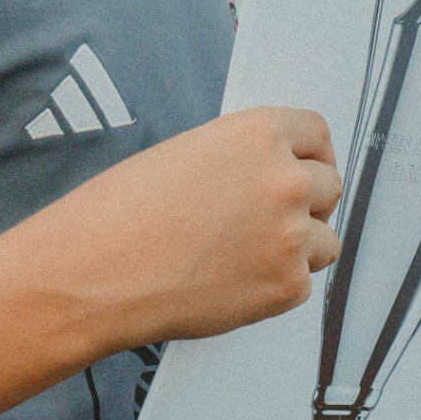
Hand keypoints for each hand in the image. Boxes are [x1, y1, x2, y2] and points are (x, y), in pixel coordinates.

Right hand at [14, 105, 339, 354]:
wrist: (92, 274)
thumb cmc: (119, 215)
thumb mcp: (185, 155)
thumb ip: (240, 160)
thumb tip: (270, 176)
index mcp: (257, 134)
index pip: (316, 133)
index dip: (307, 154)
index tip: (302, 169)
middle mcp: (284, 179)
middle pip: (328, 186)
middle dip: (304, 202)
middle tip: (266, 221)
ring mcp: (290, 235)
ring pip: (325, 240)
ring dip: (298, 247)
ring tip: (245, 255)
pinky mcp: (286, 286)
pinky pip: (304, 282)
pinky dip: (276, 285)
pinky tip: (232, 282)